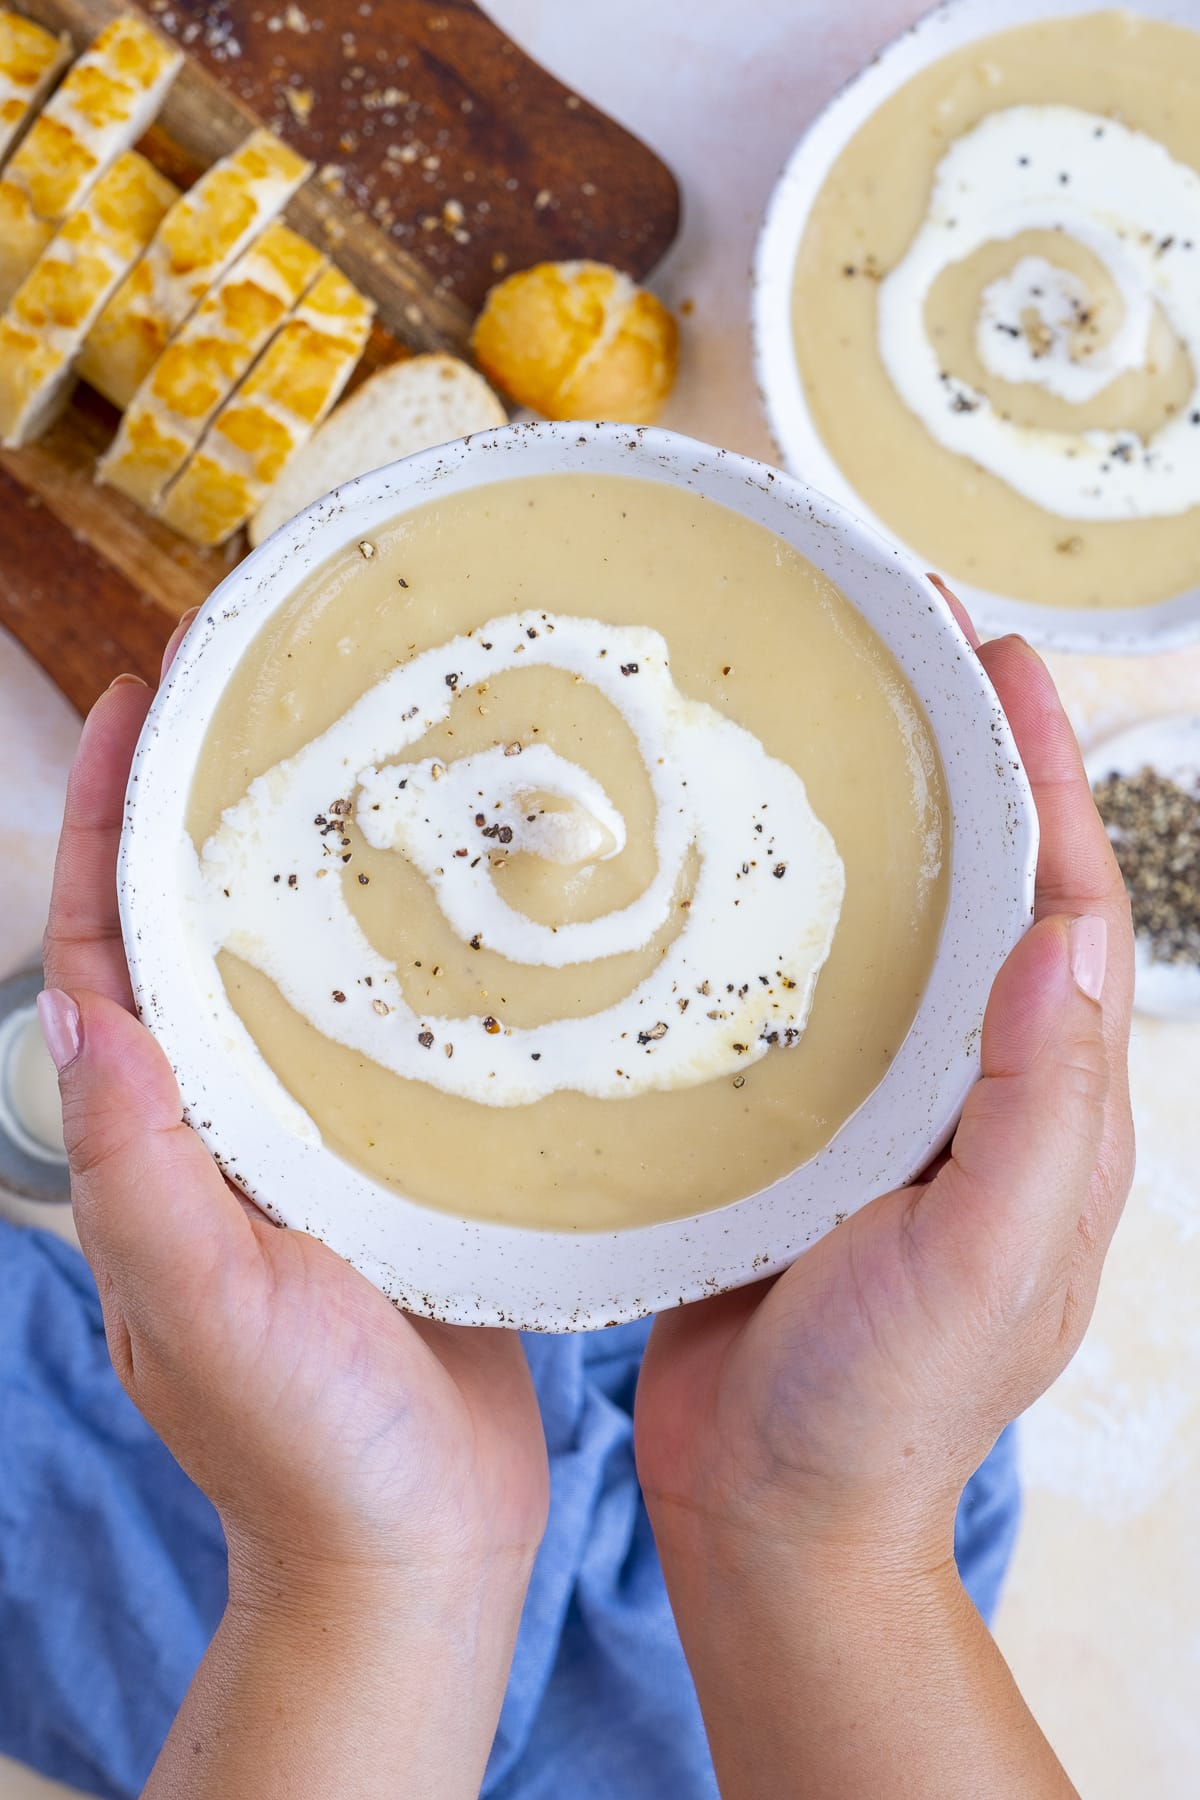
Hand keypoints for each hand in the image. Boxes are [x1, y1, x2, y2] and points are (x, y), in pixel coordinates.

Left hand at [40, 618, 548, 1796]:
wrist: (416, 1542)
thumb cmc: (298, 1447)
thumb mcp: (207, 1309)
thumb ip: (143, 1173)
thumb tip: (86, 1014)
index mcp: (159, 1137)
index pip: (109, 945)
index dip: (106, 819)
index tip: (138, 702)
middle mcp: (231, 1118)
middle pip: (208, 927)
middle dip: (220, 805)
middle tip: (272, 688)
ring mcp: (323, 1135)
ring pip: (312, 964)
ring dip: (328, 861)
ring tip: (386, 752)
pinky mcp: (412, 1159)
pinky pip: (408, 1031)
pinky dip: (425, 952)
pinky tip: (488, 896)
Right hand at [634, 598, 1131, 1797]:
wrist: (770, 1512)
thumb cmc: (885, 1407)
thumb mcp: (982, 1261)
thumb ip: (1036, 1109)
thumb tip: (1074, 933)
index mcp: (1042, 1107)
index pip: (1063, 906)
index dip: (1038, 776)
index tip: (995, 659)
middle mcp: (967, 1089)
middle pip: (974, 893)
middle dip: (951, 765)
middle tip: (892, 648)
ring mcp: (873, 1108)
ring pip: (878, 933)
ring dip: (855, 826)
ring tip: (796, 722)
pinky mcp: (780, 1131)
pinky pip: (783, 1001)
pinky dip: (760, 920)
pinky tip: (700, 872)